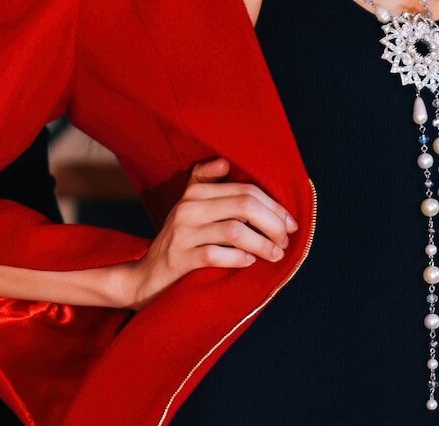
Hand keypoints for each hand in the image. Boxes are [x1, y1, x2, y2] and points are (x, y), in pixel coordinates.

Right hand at [119, 158, 297, 310]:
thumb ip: (206, 183)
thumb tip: (225, 163)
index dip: (273, 205)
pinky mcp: (181, 259)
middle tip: (285, 240)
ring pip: (234, 230)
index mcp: (196, 192)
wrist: (147, 276)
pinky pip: (216, 254)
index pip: (244, 189)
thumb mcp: (189, 206)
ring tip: (275, 254)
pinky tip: (249, 263)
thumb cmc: (179, 240)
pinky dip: (238, 259)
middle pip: (243, 205)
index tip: (290, 223)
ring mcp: (184, 233)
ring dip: (262, 243)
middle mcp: (189, 207)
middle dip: (273, 223)